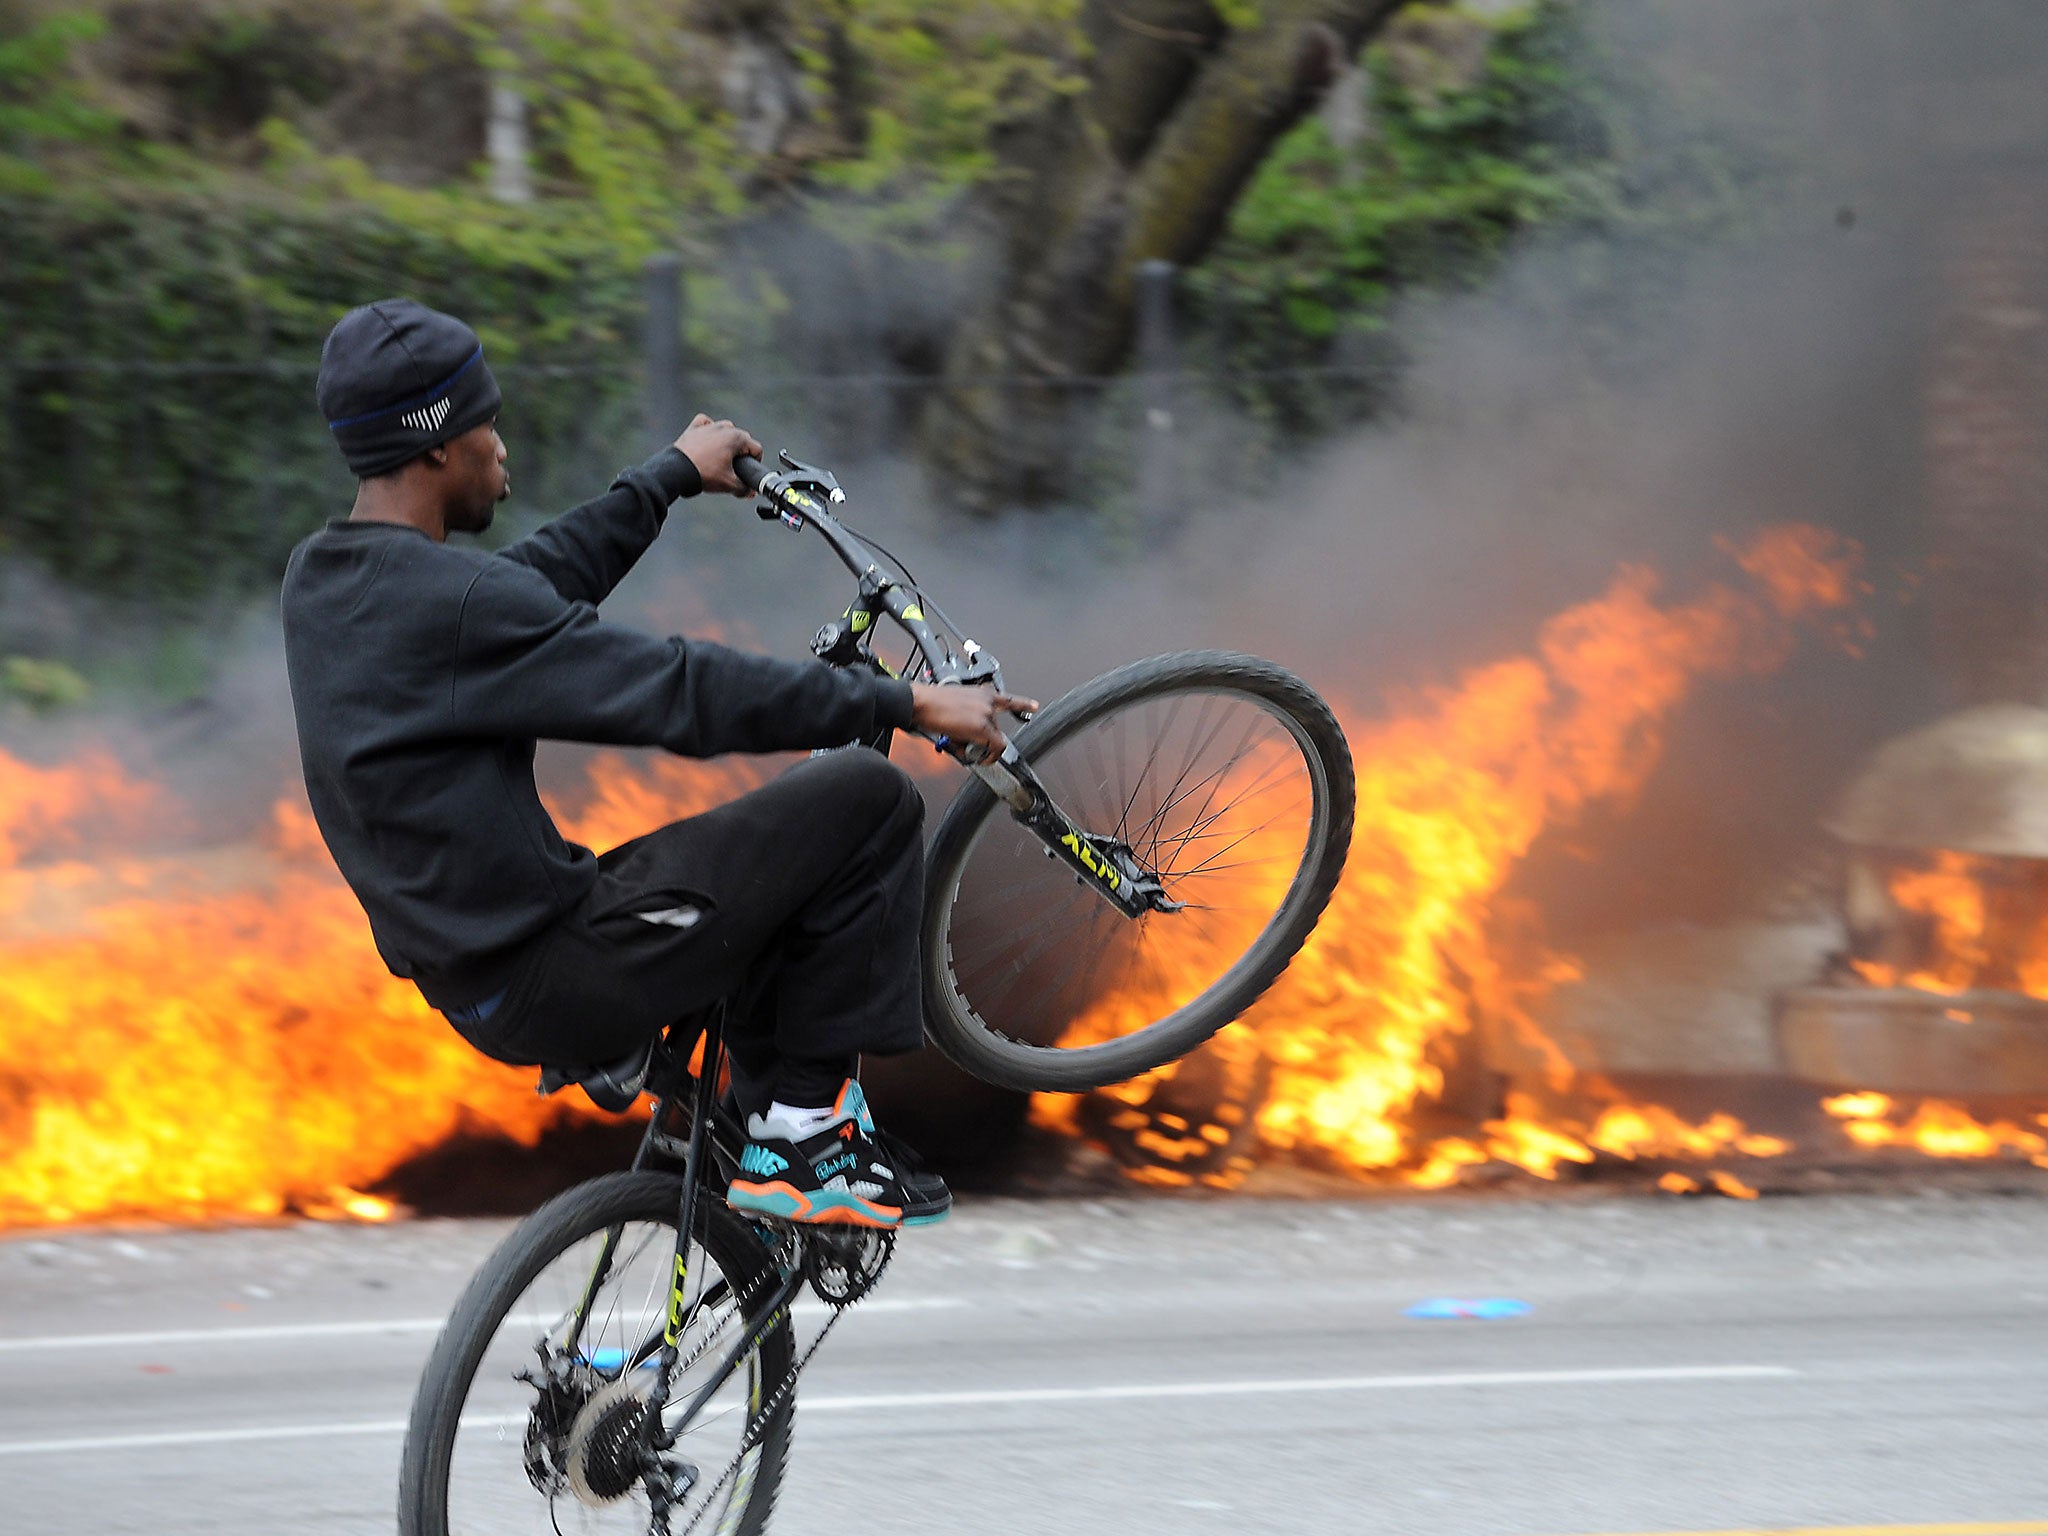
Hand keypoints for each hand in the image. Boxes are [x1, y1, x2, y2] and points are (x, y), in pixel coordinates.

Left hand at [675, 413, 763, 496]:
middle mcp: (724, 428)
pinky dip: (708, 429)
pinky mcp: (694, 429)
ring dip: (726, 440)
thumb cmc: (704, 474)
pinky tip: (708, 439)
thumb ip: (744, 489)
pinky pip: (705, 423)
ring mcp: (708, 427)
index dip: (756, 462)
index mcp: (736, 438)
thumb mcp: (729, 484)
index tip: (749, 471)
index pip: (756, 448)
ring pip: (725, 429)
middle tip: (735, 468)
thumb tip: (750, 492)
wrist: (677, 472)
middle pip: (742, 438)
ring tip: (721, 456)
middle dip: (742, 452)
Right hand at [909, 683, 1040, 752]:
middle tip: (966, 745)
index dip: (1023, 704)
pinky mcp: (981, 727)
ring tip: (962, 747)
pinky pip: (994, 747)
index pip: (1008, 699)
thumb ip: (968, 715)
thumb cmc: (931, 702)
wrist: (921, 702)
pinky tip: (979, 759)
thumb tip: (967, 736)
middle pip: (995, 728)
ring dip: (981, 748)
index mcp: (982, 693)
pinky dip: (990, 757)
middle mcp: (987, 701)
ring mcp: (986, 714)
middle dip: (983, 740)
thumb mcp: (955, 702)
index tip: (1034, 706)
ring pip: (994, 739)